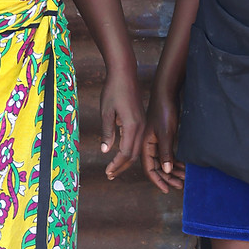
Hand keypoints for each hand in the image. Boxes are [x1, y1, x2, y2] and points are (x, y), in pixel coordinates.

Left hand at [98, 65, 143, 179]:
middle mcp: (141, 127)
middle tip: (109, 174)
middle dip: (121, 166)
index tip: (107, 172)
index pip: (126, 153)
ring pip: (137, 148)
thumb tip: (105, 151)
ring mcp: (143, 123)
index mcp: (132, 126)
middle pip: (133, 154)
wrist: (125, 73)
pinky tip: (120, 153)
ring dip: (126, 160)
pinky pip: (138, 140)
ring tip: (113, 168)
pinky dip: (130, 150)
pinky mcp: (142, 120)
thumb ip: (107, 132)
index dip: (117, 165)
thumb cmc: (113, 90)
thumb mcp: (106, 112)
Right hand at [142, 90, 184, 192]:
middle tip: (180, 186)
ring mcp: (155, 141)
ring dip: (172, 170)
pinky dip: (174, 161)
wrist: (165, 92)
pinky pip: (167, 153)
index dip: (158, 180)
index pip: (149, 169)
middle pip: (156, 167)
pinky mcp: (162, 136)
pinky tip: (183, 166)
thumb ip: (165, 152)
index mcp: (145, 144)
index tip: (168, 190)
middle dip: (168, 178)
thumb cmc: (164, 111)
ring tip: (184, 178)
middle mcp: (148, 145)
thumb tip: (167, 171)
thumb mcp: (165, 133)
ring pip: (163, 161)